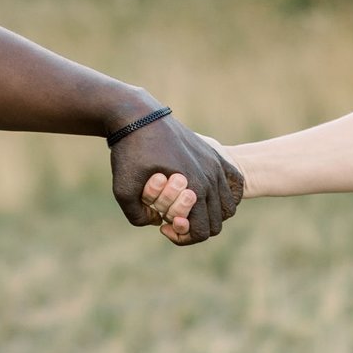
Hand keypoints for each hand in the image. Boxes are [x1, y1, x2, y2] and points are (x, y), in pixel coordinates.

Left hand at [110, 115, 240, 244]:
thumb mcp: (123, 189)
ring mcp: (215, 164)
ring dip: (208, 214)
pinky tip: (196, 193)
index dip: (182, 236)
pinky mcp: (213, 154)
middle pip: (217, 222)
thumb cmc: (130, 151)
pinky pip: (230, 185)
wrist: (137, 115)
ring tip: (184, 207)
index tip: (163, 226)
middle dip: (195, 226)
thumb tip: (157, 223)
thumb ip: (137, 217)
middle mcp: (211, 177)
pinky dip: (219, 197)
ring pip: (227, 206)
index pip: (202, 231)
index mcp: (195, 187)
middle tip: (171, 217)